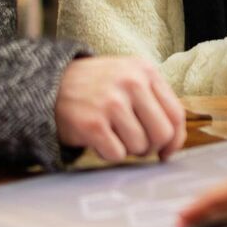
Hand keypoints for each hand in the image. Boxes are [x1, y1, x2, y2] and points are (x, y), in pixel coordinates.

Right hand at [54, 56, 185, 161]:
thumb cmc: (97, 88)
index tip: (165, 151)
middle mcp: (132, 83)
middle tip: (136, 145)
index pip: (176, 114)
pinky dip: (108, 153)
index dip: (175, 139)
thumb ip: (154, 102)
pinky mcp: (93, 124)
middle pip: (162, 134)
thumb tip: (173, 143)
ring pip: (140, 147)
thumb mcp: (129, 78)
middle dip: (151, 147)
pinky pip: (116, 155)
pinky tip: (97, 139)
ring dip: (127, 149)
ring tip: (111, 134)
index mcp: (145, 71)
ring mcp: (112, 103)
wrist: (50, 85)